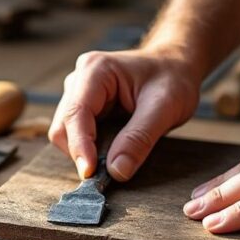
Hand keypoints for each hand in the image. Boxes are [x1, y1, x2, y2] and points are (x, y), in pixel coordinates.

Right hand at [48, 49, 200, 180]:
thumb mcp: (165, 107)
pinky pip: (77, 135)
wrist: (176, 66)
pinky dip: (90, 149)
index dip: (80, 146)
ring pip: (66, 133)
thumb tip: (116, 171)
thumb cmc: (173, 78)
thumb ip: (140, 138)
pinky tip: (111, 152)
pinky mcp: (84, 108)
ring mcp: (79, 94)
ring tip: (114, 160)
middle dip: (81, 152)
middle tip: (106, 174)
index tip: (90, 173)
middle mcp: (79, 80)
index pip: (76, 113)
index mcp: (96, 71)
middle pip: (63, 126)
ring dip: (85, 152)